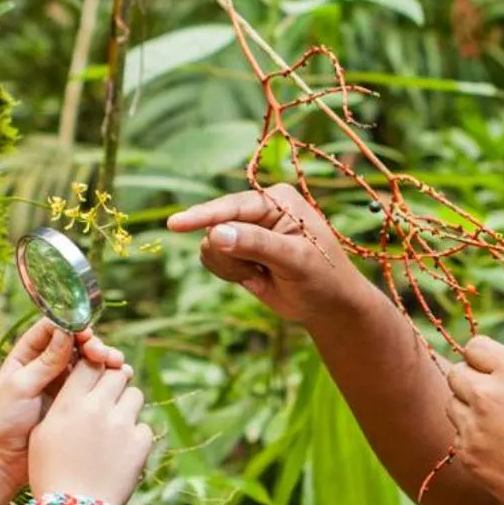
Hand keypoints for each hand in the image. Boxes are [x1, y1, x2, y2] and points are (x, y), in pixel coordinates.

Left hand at [0, 321, 124, 489]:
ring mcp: (62, 382)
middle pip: (76, 343)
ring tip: (116, 364)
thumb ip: (45, 363)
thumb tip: (66, 332)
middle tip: (103, 354)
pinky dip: (107, 377)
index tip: (86, 333)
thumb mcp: (20, 388)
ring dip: (104, 359)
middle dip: (93, 344)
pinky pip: (94, 383)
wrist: (5, 460)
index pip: (52, 329)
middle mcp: (47, 364)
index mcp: (27, 355)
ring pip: (88, 362)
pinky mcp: (74, 400)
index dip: (71, 326)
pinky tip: (120, 377)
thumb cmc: (3, 421)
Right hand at [27, 360, 151, 504]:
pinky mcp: (141, 443)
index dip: (94, 367)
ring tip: (115, 427)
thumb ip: (62, 404)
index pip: (89, 364)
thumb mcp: (42, 435)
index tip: (95, 375)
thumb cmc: (50, 474)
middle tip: (109, 399)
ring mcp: (122, 425)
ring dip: (127, 405)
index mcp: (69, 404)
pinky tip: (120, 453)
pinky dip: (135, 436)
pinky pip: (144, 426)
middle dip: (114, 382)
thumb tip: (79, 385)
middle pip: (117, 374)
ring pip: (135, 395)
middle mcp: (97, 409)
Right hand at [167, 185, 384, 324]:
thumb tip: (215, 233)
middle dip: (231, 256)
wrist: (328, 305)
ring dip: (231, 268)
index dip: (203, 216)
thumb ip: (256, 244)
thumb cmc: (322, 277)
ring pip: (210, 246)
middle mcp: (258, 209)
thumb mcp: (294, 260)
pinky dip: (229, 274)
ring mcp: (245, 230)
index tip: (174, 224)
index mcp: (276, 199)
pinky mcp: (238, 250)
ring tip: (261, 276)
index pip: (232, 206)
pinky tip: (255, 279)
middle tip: (258, 273)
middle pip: (216, 227)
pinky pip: (212, 260)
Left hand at [443, 335, 503, 504]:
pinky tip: (499, 451)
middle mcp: (487, 394)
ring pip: (452, 405)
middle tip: (491, 399)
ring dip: (467, 410)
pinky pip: (458, 437)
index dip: (483, 359)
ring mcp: (472, 425)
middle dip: (470, 382)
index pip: (475, 346)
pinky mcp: (467, 454)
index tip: (493, 371)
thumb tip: (488, 371)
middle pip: (455, 373)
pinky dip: (472, 441)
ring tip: (497, 426)